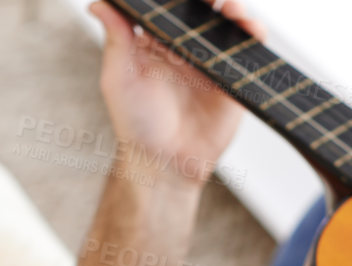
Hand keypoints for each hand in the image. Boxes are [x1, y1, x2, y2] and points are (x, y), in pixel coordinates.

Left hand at [90, 0, 263, 187]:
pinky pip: (249, 49)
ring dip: (232, 7)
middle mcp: (185, 49)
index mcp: (157, 43)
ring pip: (228, 23)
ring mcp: (211, 62)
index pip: (170, 6)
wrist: (166, 163)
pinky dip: (253, 32)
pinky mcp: (233, 79)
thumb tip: (98, 4)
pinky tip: (247, 26)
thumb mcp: (119, 78)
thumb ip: (115, 39)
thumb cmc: (137, 126)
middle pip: (203, 9)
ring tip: (229, 6)